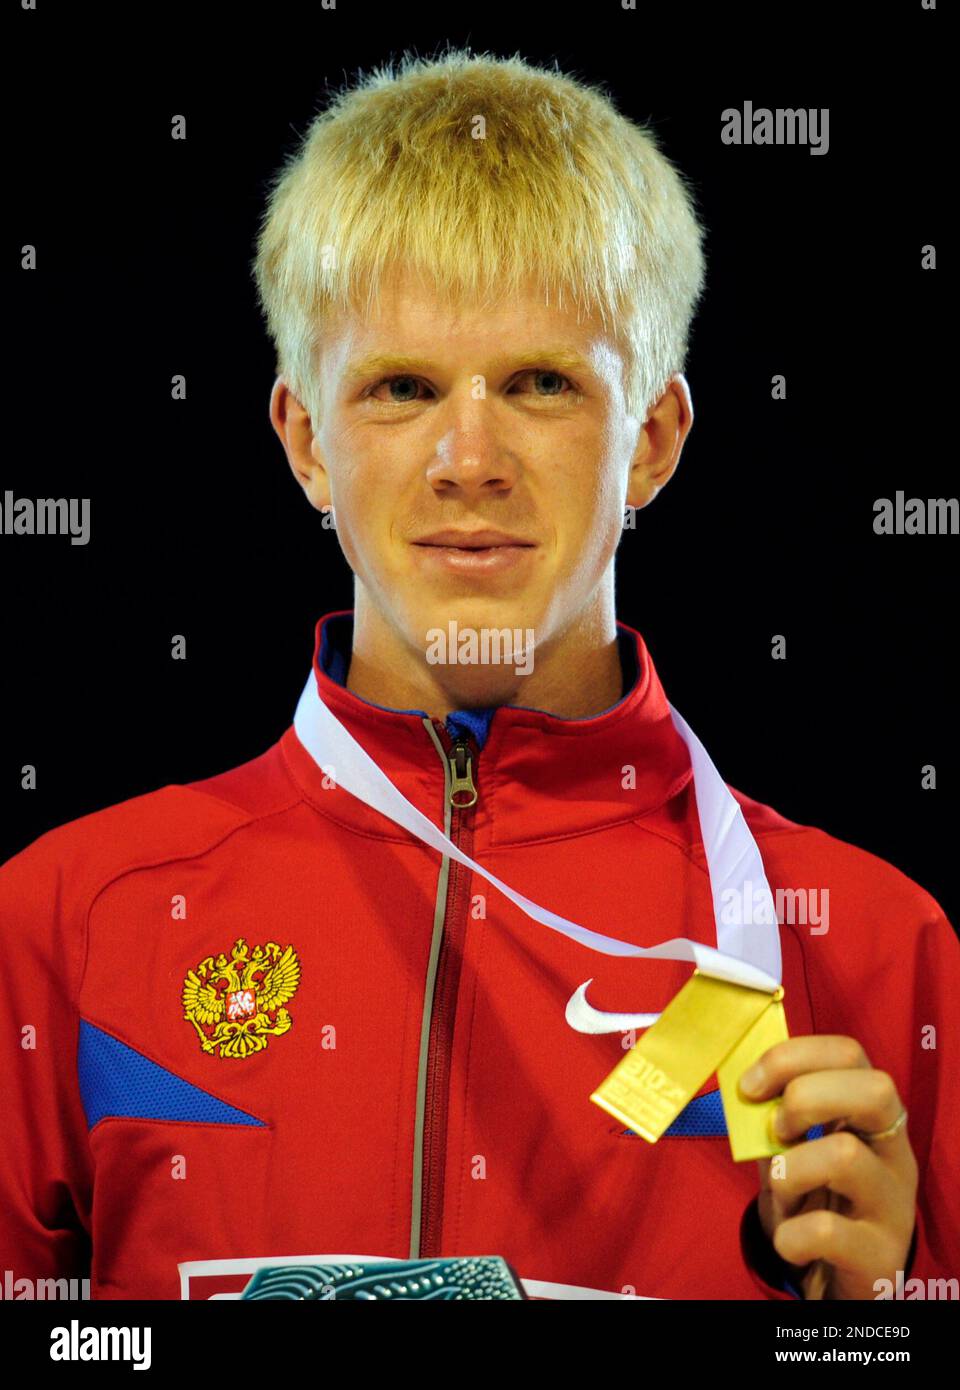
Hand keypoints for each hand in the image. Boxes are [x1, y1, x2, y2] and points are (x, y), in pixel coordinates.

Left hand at [739, 1035, 918, 1299]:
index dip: (793, 1057)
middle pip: (874, 1090)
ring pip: (845, 1156)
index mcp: (872, 1117)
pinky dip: (790, 1235)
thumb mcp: (794, 1151)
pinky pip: (825, 1231)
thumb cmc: (814, 1202)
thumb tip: (741, 1081)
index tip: (751, 1084)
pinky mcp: (880, 1254)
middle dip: (807, 1098)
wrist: (839, 1281)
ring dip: (791, 1169)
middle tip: (776, 1129)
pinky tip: (789, 1240)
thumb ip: (774, 1116)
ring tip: (784, 1189)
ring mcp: (893, 1203)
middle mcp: (894, 1152)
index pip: (849, 1054)